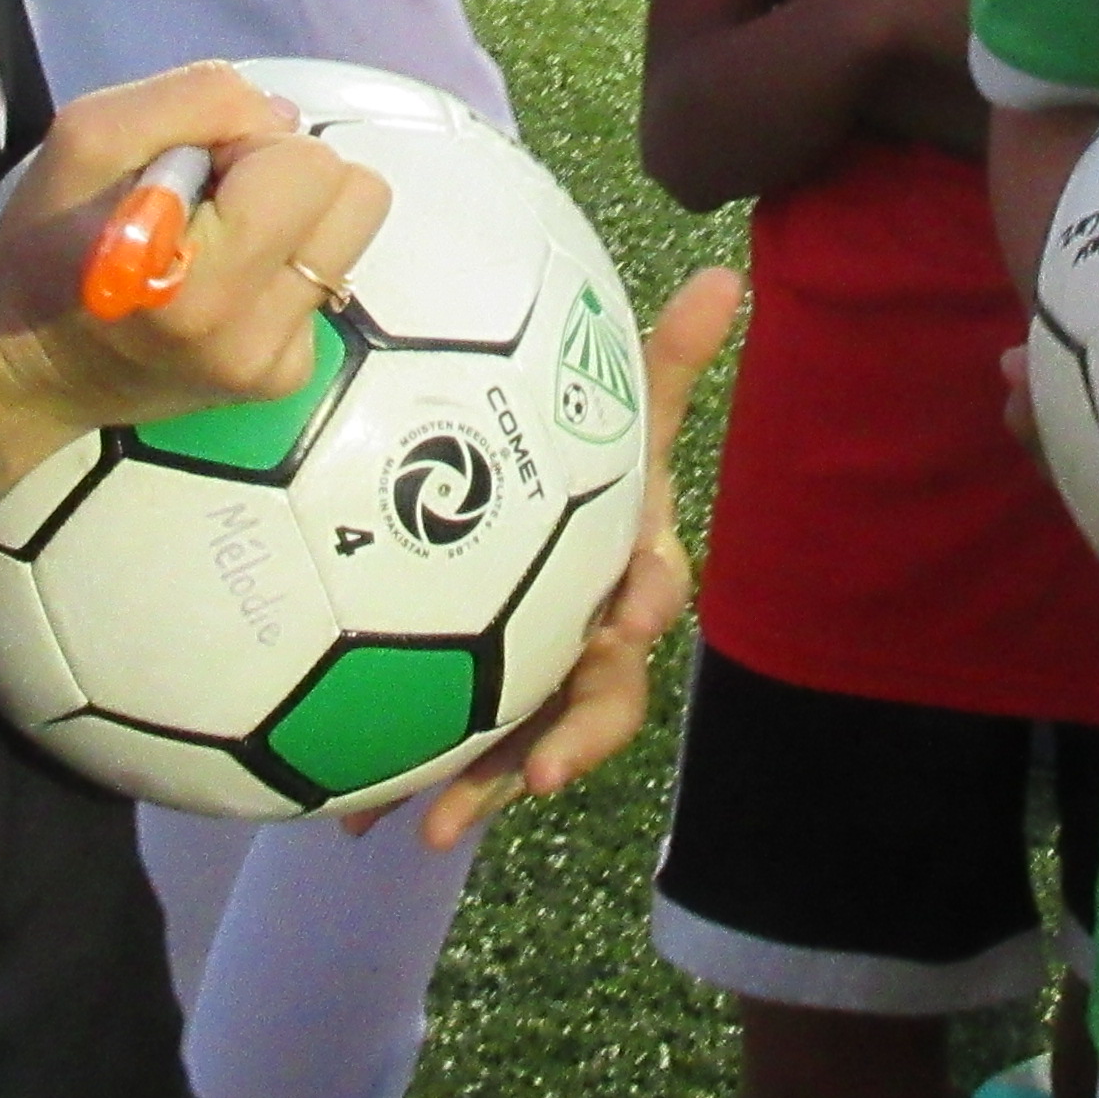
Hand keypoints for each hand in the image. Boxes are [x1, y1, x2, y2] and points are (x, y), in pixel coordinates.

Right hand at [0, 65, 386, 473]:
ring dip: (294, 219)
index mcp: (194, 279)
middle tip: (215, 199)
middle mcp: (250, 335)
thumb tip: (284, 121)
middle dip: (289, 177)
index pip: (308, 162)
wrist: (24, 369)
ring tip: (221, 238)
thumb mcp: (88, 136)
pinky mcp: (286, 380)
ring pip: (350, 236)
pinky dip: (281, 267)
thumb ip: (196, 101)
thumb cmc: (45, 244)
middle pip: (357, 195)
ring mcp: (275, 365)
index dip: (251, 145)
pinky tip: (222, 281)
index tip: (190, 170)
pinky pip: (327, 282)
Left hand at [392, 265, 740, 848]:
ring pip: (532, 746)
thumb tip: (733, 272)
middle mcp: (597, 643)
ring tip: (436, 823)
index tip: (628, 612)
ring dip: (490, 787)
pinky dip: (424, 790)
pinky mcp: (500, 725)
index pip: (654, 588)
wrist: (538, 536)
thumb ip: (666, 358)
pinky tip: (365, 825)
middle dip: (577, 736)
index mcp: (632, 571)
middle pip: (605, 698)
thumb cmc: (585, 473)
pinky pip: (467, 764)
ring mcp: (548, 690)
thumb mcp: (618, 416)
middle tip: (546, 770)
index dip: (648, 602)